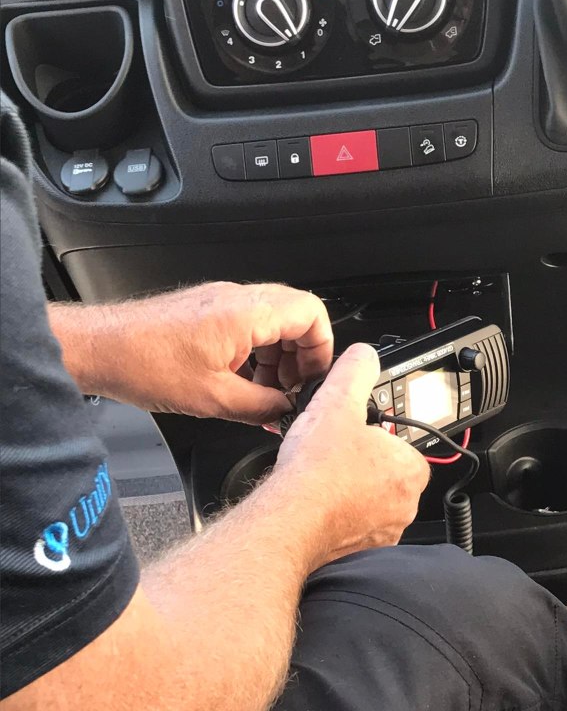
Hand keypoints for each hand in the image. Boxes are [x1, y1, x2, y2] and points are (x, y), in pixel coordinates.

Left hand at [52, 283, 332, 423]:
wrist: (101, 348)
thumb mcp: (214, 399)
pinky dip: (256, 351)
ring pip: (274, 321)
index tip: (313, 378)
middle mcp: (238, 298)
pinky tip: (243, 381)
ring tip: (265, 389)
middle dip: (300, 355)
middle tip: (290, 387)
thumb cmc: (144, 364)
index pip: (312, 314)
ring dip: (277, 356)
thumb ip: (262, 406)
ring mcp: (222, 301)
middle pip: (297, 316)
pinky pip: (249, 324)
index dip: (321, 349)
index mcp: (247, 313)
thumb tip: (286, 411)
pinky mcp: (207, 310)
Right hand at [276, 342, 429, 568]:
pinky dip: (337, 517)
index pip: (400, 443)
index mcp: (410, 469)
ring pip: (368, 502)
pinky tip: (316, 504)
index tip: (351, 434)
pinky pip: (353, 528)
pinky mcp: (361, 552)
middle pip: (383, 473)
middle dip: (360, 463)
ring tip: (321, 478)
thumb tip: (363, 356)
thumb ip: (354, 372)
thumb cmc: (316, 472)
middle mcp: (405, 505)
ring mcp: (384, 533)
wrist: (289, 520)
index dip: (372, 434)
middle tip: (331, 455)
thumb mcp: (337, 402)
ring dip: (348, 491)